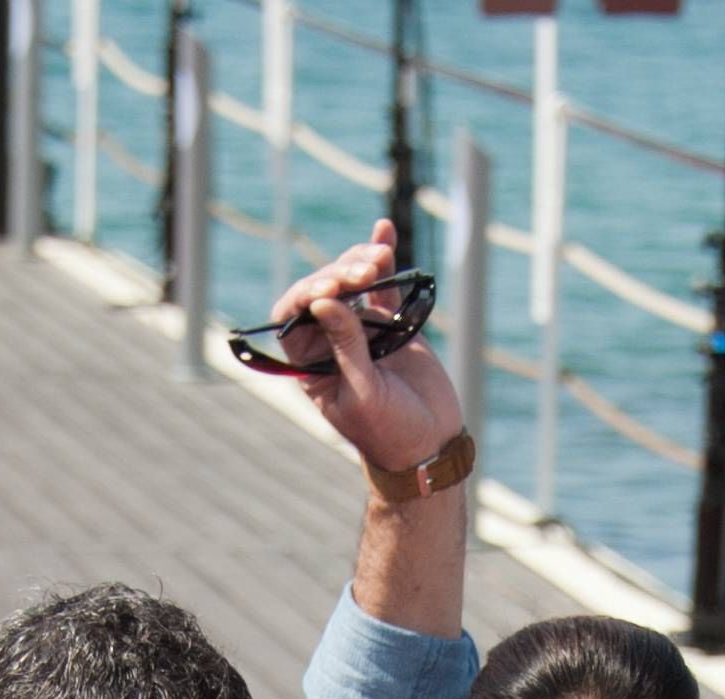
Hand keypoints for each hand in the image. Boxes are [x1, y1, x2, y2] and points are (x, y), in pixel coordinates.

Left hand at [271, 219, 463, 475]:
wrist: (432, 443)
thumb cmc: (390, 431)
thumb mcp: (364, 393)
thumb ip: (346, 346)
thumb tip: (323, 302)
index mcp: (311, 365)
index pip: (292, 318)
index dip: (304, 296)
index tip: (330, 290)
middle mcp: (330, 341)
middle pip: (323, 292)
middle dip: (339, 275)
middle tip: (364, 275)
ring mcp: (361, 328)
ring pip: (351, 281)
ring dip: (361, 261)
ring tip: (380, 258)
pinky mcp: (391, 321)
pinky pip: (383, 284)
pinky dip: (382, 256)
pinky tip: (384, 230)